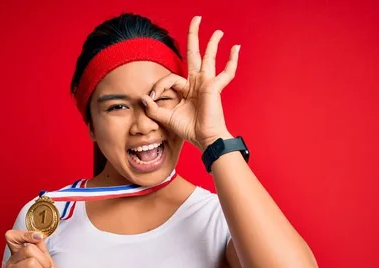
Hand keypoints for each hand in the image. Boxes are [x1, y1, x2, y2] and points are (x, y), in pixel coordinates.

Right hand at [1, 230, 59, 267]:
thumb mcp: (47, 266)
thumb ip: (41, 250)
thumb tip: (38, 234)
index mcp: (17, 258)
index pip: (12, 236)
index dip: (26, 234)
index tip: (38, 238)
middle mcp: (9, 265)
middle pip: (29, 249)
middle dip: (45, 264)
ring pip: (31, 263)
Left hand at [141, 16, 239, 151]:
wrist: (204, 139)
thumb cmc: (188, 130)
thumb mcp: (165, 118)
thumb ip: (153, 108)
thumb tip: (142, 97)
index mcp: (186, 89)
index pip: (170, 78)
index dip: (159, 86)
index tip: (152, 97)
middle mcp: (197, 83)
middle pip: (194, 54)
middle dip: (194, 36)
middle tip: (197, 18)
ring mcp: (207, 83)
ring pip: (209, 58)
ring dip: (212, 43)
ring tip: (217, 31)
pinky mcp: (214, 86)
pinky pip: (226, 72)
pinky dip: (232, 60)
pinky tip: (236, 48)